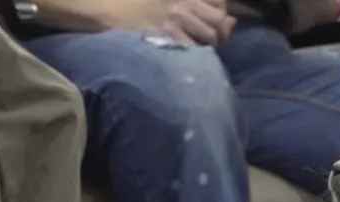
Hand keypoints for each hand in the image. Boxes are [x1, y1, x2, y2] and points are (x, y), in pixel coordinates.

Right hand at [94, 0, 234, 44]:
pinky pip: (192, 48)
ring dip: (208, 46)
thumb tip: (232, 20)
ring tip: (197, 50)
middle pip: (219, 21)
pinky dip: (195, 56)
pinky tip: (186, 58)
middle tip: (210, 42)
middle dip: (220, 34)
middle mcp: (184, 2)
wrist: (108, 7)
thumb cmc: (136, 4)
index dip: (222, 16)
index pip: (220, 3)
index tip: (215, 23)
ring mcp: (176, 18)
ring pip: (209, 36)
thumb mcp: (168, 0)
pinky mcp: (166, 33)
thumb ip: (201, 6)